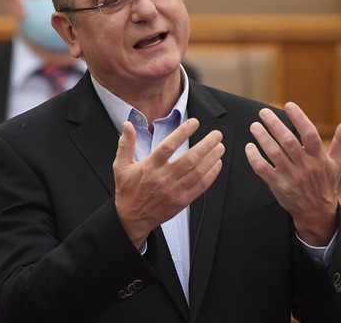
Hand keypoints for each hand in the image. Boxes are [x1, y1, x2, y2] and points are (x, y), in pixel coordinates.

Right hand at [113, 118, 223, 247]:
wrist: (131, 218)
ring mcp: (174, 190)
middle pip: (189, 159)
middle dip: (206, 145)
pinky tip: (217, 164)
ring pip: (198, 172)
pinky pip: (200, 186)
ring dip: (211, 158)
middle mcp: (164, 178)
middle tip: (216, 134)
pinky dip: (211, 175)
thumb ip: (126, 144)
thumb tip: (128, 124)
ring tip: (220, 146)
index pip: (169, 146)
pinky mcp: (182, 201)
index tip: (194, 123)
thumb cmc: (127, 191)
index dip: (183, 133)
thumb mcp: (121, 166)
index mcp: (150, 167)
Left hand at [245, 102, 340, 245]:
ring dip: (262, 138)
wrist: (317, 212)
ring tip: (254, 126)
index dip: (299, 118)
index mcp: (319, 158)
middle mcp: (305, 166)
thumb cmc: (326, 184)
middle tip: (263, 113)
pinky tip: (249, 147)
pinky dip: (254, 158)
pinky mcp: (278, 186)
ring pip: (274, 153)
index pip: (310, 134)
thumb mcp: (337, 163)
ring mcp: (291, 177)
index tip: (289, 105)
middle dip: (275, 125)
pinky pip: (263, 170)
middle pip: (288, 142)